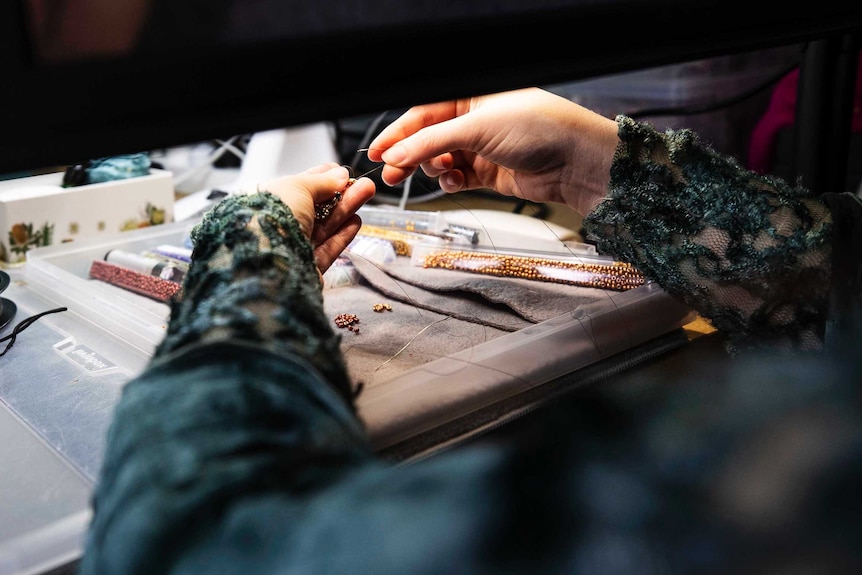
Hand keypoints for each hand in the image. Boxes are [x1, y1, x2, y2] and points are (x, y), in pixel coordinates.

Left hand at [260, 163, 374, 272]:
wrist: (268, 258)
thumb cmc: (275, 216)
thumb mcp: (298, 187)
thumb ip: (322, 181)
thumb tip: (341, 175)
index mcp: (274, 200)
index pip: (303, 186)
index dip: (324, 177)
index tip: (344, 172)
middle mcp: (283, 222)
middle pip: (319, 206)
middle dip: (343, 193)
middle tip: (365, 183)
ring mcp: (297, 245)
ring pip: (327, 225)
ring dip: (347, 209)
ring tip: (367, 194)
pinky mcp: (310, 265)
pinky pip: (329, 248)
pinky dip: (343, 234)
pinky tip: (356, 221)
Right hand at [368, 88, 619, 214]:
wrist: (575, 161)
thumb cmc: (540, 127)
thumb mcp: (476, 129)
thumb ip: (430, 142)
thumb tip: (395, 154)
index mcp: (470, 96)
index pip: (422, 114)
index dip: (398, 133)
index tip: (378, 151)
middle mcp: (475, 119)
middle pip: (428, 139)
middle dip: (411, 156)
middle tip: (391, 173)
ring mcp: (482, 147)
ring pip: (441, 160)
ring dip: (435, 170)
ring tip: (440, 173)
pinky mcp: (490, 172)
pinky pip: (459, 178)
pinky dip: (453, 182)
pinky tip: (457, 182)